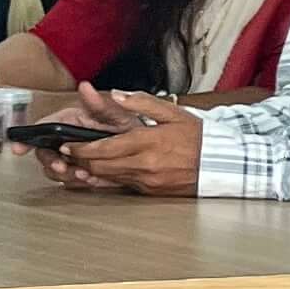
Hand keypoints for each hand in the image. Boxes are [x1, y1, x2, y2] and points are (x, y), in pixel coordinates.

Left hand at [33, 89, 201, 195]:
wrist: (222, 165)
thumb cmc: (199, 138)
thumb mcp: (173, 113)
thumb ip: (142, 103)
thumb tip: (117, 95)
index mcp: (147, 141)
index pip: (105, 147)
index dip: (81, 147)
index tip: (67, 143)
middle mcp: (144, 164)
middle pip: (101, 165)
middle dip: (80, 160)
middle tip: (67, 153)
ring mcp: (148, 181)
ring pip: (109, 178)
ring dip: (90, 172)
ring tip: (76, 164)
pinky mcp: (151, 192)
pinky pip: (122, 187)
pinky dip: (106, 181)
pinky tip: (97, 177)